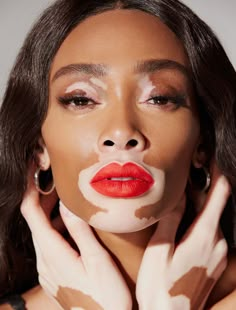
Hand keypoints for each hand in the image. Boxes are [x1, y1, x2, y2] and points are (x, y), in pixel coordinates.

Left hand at [21, 173, 131, 309]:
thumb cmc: (106, 297)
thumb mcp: (98, 260)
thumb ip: (81, 231)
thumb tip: (69, 205)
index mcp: (53, 252)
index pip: (31, 213)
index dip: (30, 190)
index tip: (34, 172)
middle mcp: (44, 260)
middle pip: (34, 220)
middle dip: (43, 198)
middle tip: (58, 182)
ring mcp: (47, 268)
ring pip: (41, 232)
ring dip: (51, 214)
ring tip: (68, 202)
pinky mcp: (53, 274)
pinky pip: (48, 244)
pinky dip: (56, 229)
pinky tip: (73, 228)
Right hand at [136, 164, 230, 309]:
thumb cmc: (160, 286)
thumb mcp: (159, 249)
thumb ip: (171, 218)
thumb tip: (178, 194)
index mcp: (204, 235)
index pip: (220, 194)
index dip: (218, 173)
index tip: (210, 159)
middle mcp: (218, 242)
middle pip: (216, 205)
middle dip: (203, 190)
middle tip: (184, 181)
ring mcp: (219, 253)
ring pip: (212, 220)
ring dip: (200, 207)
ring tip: (180, 203)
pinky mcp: (215, 262)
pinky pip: (211, 234)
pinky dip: (201, 223)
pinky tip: (183, 228)